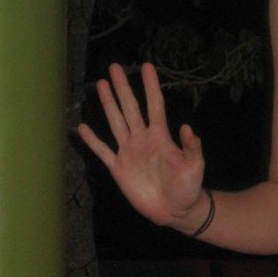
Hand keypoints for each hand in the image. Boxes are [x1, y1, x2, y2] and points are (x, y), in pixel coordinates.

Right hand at [77, 63, 204, 227]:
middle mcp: (142, 138)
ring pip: (115, 122)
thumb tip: (188, 127)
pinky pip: (102, 151)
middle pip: (130, 108)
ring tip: (101, 85)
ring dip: (108, 104)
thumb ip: (192, 147)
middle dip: (122, 88)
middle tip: (114, 67)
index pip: (154, 105)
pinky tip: (82, 128)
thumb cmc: (188, 187)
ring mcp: (128, 151)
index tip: (147, 66)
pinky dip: (92, 141)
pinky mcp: (118, 168)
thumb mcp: (195, 167)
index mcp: (160, 136)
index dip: (151, 86)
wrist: (175, 210)